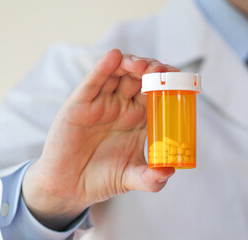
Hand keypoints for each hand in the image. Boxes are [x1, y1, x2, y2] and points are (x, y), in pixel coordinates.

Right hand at [22, 49, 177, 229]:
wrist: (69, 187)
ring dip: (132, 64)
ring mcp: (101, 103)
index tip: (178, 79)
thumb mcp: (131, 179)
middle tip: (163, 70)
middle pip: (139, 78)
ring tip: (144, 66)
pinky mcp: (80, 104)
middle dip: (152, 70)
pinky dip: (103, 68)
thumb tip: (170, 172)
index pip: (155, 93)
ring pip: (117, 74)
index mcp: (137, 119)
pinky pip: (93, 82)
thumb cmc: (101, 179)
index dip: (166, 83)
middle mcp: (121, 107)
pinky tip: (114, 57)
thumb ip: (151, 179)